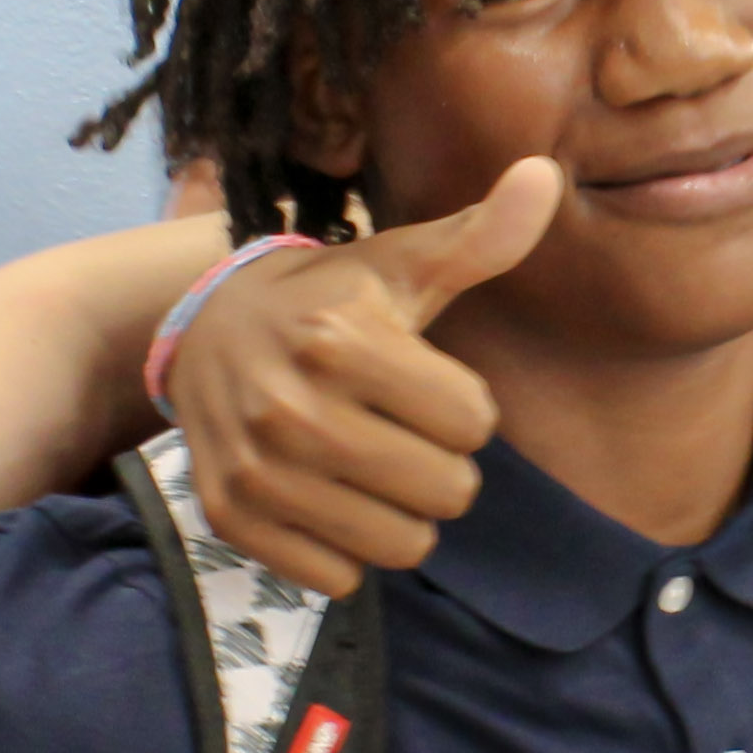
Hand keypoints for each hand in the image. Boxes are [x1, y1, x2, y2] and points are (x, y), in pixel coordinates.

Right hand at [163, 159, 554, 597]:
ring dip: (403, 515)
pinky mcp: (235, 516)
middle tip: (406, 435)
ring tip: (375, 471)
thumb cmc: (328, 298)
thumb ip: (482, 236)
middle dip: (444, 468)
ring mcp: (259, 469)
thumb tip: (546, 175)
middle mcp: (294, 408)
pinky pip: (339, 577)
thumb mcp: (402, 263)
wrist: (206, 327)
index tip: (428, 386)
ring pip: (399, 545)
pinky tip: (332, 501)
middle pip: (447, 492)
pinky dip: (347, 551)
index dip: (465, 407)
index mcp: (342, 339)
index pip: (474, 422)